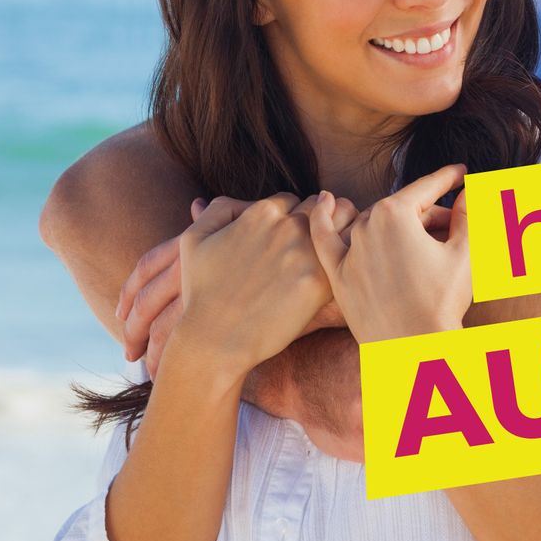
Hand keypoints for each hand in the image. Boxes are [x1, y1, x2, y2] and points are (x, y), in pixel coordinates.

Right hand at [118, 195, 356, 375]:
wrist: (214, 340)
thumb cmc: (202, 294)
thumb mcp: (194, 241)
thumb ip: (216, 210)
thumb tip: (230, 199)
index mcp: (262, 213)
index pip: (293, 200)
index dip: (293, 216)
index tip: (293, 235)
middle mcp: (286, 226)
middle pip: (320, 206)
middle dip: (320, 219)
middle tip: (320, 242)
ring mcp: (305, 251)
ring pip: (341, 222)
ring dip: (341, 230)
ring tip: (337, 250)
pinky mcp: (320, 280)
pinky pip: (346, 255)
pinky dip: (347, 256)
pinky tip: (343, 270)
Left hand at [309, 164, 470, 342]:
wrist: (415, 352)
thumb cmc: (442, 302)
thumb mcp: (464, 252)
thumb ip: (468, 213)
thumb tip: (471, 190)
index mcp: (395, 214)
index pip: (426, 188)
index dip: (448, 178)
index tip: (462, 173)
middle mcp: (366, 227)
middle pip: (403, 210)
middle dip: (431, 213)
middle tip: (456, 223)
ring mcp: (349, 251)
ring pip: (375, 224)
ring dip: (399, 223)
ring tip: (428, 233)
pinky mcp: (338, 276)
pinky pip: (323, 241)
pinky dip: (322, 219)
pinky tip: (325, 200)